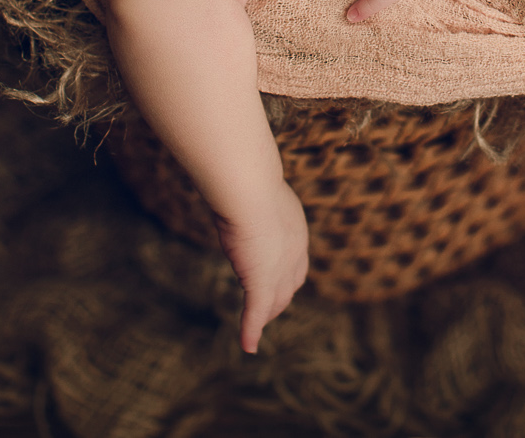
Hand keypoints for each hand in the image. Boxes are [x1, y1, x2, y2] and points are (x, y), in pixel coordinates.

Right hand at [214, 180, 308, 352]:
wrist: (251, 190)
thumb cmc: (246, 180)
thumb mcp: (251, 188)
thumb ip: (244, 194)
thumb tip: (228, 179)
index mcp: (295, 229)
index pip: (296, 260)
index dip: (287, 274)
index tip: (277, 279)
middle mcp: (295, 253)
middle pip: (289, 285)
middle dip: (279, 298)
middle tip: (268, 310)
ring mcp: (279, 270)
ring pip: (274, 302)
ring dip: (266, 316)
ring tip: (257, 328)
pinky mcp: (261, 283)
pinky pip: (255, 314)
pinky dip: (251, 331)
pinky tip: (248, 346)